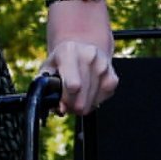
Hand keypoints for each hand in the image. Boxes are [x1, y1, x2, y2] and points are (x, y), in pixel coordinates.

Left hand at [46, 0, 117, 116]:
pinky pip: (102, 99)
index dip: (66, 99)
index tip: (61, 102)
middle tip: (67, 103)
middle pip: (82, 96)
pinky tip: (87, 95)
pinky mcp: (113, 76)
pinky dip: (94, 102)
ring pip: (93, 100)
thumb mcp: (47, 70)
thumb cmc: (61, 63)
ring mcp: (104, 65)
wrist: (81, 50)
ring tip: (75, 98)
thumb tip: (60, 109)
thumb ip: (47, 89)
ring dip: (83, 105)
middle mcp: (89, 55)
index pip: (73, 85)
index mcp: (69, 51)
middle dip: (72, 106)